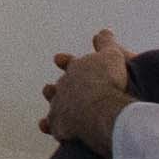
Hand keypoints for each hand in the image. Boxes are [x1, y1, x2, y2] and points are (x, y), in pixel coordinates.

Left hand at [38, 29, 138, 152]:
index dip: (66, 62)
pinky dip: (50, 125)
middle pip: (59, 85)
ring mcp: (59, 106)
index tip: (57, 59)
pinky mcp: (59, 125)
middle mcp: (64, 86)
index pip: (71, 64)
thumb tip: (103, 31)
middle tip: (49, 88)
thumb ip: (106, 43)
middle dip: (57, 87)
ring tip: (51, 106)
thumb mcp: (112, 56)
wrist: (100, 107)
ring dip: (52, 103)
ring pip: (53, 104)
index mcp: (77, 69)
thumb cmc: (108, 80)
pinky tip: (46, 126)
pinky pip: (53, 126)